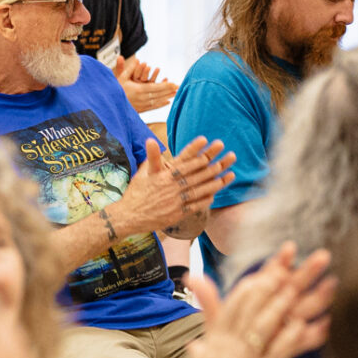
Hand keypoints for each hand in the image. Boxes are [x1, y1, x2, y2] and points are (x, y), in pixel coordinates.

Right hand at [110, 136, 235, 235]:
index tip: (208, 147)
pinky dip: (204, 201)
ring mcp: (174, 202)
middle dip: (213, 167)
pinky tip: (213, 195)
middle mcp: (170, 189)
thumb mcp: (142, 173)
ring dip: (215, 183)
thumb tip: (151, 140)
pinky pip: (194, 206)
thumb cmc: (136, 193)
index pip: (184, 164)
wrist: (128, 216)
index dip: (197, 156)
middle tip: (228, 159)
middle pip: (196, 177)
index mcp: (162, 177)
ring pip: (198, 191)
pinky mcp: (176, 214)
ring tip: (228, 176)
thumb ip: (151, 158)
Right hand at [116, 57, 177, 114]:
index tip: (174, 84)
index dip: (166, 86)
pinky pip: (153, 107)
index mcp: (139, 89)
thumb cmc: (115, 90)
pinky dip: (161, 105)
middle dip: (169, 90)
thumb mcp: (121, 78)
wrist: (110, 105)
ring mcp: (142, 105)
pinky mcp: (140, 110)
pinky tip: (167, 102)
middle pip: (159, 94)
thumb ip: (130, 69)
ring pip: (158, 101)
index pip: (156, 87)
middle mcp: (142, 98)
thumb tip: (137, 60)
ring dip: (167, 97)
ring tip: (176, 93)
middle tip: (179, 87)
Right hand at [176, 244, 333, 357]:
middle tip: (283, 270)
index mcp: (214, 347)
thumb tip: (196, 346)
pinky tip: (301, 325)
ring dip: (277, 306)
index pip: (230, 309)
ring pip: (260, 327)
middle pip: (246, 311)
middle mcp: (226, 350)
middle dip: (265, 289)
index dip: (247, 290)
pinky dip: (287, 338)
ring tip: (294, 289)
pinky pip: (274, 354)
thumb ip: (201, 356)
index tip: (262, 274)